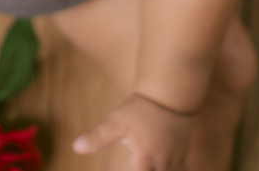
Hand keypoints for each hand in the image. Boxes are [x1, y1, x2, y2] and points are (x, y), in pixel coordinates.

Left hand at [72, 93, 193, 170]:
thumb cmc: (140, 108)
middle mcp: (162, 163)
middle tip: (135, 164)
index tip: (126, 167)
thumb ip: (97, 137)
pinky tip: (164, 165)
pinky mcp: (183, 152)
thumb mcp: (116, 122)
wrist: (170, 94)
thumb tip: (75, 147)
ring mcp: (175, 159)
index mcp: (145, 159)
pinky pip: (183, 170)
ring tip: (148, 163)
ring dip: (158, 170)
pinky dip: (175, 170)